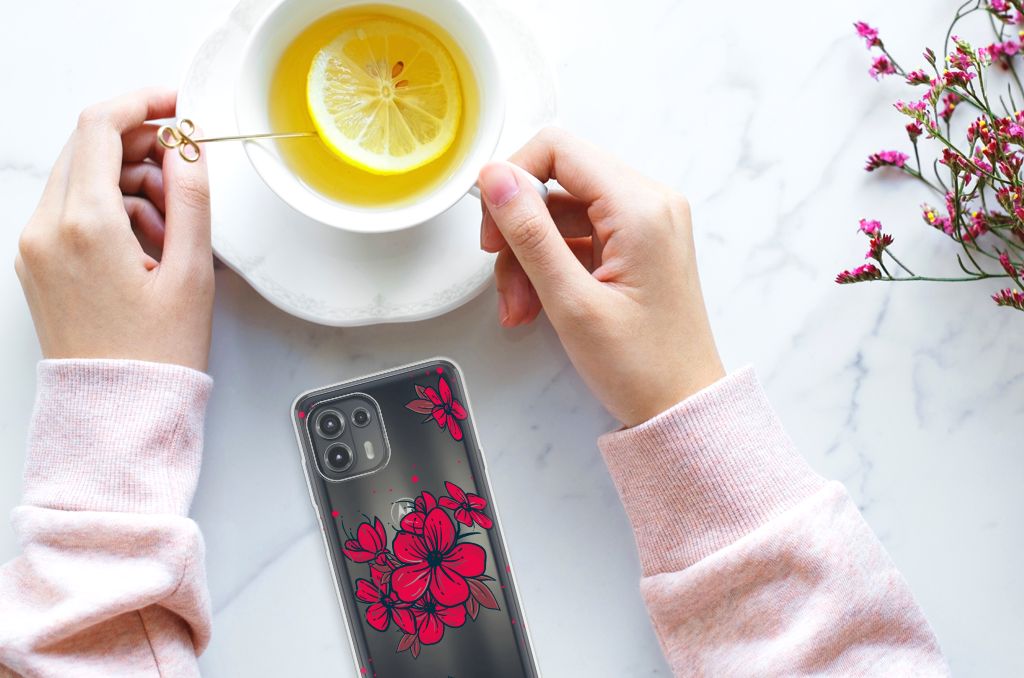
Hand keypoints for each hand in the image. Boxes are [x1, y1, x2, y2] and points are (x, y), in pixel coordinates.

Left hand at [15, 88, 213, 371]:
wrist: (117, 411)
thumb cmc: (155, 354)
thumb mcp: (191, 272)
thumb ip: (192, 198)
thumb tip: (188, 148)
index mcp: (85, 225)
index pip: (101, 127)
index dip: (143, 103)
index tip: (176, 105)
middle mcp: (47, 229)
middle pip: (88, 147)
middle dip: (141, 148)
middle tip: (185, 174)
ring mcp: (36, 246)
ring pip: (82, 178)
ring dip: (129, 182)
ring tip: (172, 229)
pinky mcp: (38, 262)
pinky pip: (72, 210)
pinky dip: (111, 210)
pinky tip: (147, 244)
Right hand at [478, 128, 723, 426]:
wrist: (682, 407)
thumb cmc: (642, 366)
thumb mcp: (571, 301)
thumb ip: (529, 233)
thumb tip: (495, 178)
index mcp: (641, 207)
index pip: (558, 149)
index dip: (513, 179)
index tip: (493, 225)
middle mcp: (649, 204)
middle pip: (557, 182)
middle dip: (519, 230)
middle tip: (502, 276)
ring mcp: (644, 224)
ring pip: (561, 214)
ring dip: (529, 257)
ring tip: (520, 308)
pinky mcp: (636, 245)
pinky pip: (578, 237)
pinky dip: (550, 267)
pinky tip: (537, 305)